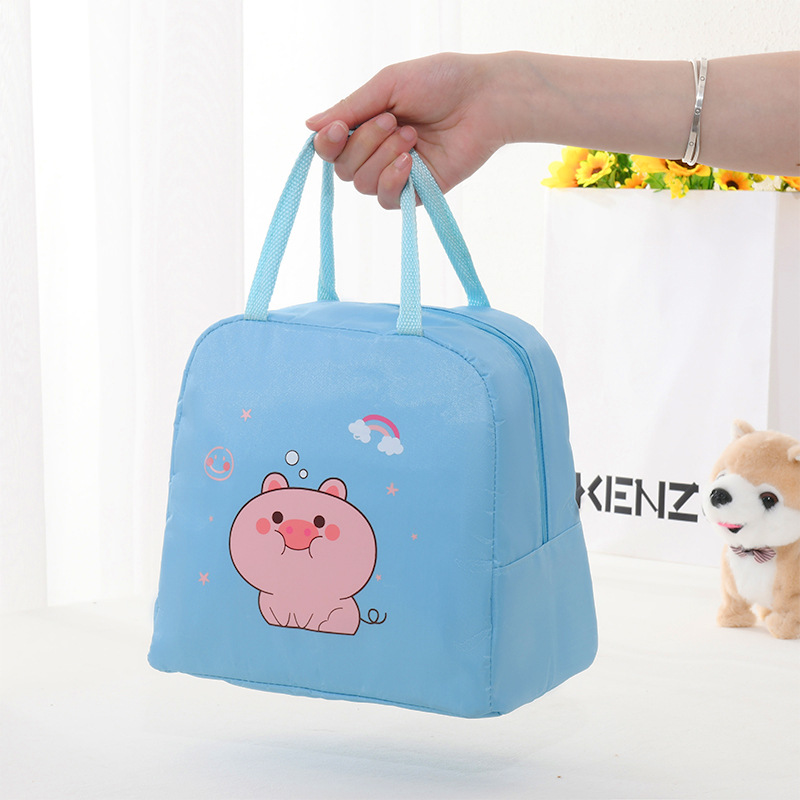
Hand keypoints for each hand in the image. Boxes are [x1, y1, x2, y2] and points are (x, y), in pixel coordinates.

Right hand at [306, 53, 515, 207]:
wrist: (484, 99)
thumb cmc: (441, 83)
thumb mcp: (388, 86)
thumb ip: (350, 108)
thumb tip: (309, 126)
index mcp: (367, 125)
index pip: (329, 148)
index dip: (327, 144)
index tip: (339, 128)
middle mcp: (377, 153)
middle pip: (343, 169)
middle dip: (365, 144)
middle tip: (394, 121)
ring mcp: (397, 174)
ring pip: (362, 185)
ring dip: (383, 157)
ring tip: (412, 135)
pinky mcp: (418, 193)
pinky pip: (387, 200)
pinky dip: (393, 180)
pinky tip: (411, 162)